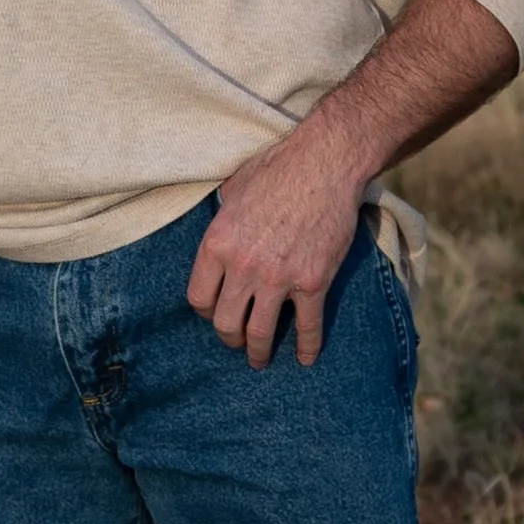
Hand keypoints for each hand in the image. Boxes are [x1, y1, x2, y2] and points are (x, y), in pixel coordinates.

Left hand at [186, 129, 365, 367]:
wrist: (324, 163)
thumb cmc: (276, 169)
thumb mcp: (232, 192)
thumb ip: (222, 223)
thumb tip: (222, 239)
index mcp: (217, 244)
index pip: (199, 299)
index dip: (206, 312)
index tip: (216, 313)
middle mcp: (243, 267)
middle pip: (226, 323)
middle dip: (230, 339)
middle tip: (237, 342)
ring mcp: (279, 277)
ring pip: (261, 333)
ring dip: (259, 352)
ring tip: (260, 359)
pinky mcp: (313, 282)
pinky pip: (308, 326)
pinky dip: (308, 347)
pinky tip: (306, 359)